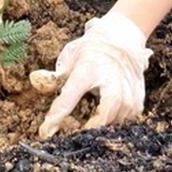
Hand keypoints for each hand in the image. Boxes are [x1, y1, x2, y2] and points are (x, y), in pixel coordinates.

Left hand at [31, 12, 150, 136]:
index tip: (46, 132)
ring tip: (92, 126)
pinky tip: (109, 120)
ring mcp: (128, 88)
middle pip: (105, 111)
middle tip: (79, 134)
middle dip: (93, 125)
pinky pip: (128, 118)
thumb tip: (34, 81)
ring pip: (117, 117)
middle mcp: (111, 78)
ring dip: (104, 125)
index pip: (70, 95)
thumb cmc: (91, 50)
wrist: (121, 37)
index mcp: (88, 68)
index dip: (57, 116)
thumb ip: (54, 76)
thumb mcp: (71, 57)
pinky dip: (117, 122)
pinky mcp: (138, 96)